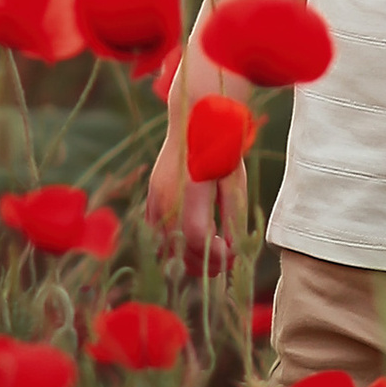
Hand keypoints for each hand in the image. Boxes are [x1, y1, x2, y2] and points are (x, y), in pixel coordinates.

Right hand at [146, 138, 245, 275]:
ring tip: (208, 258)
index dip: (214, 253)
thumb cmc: (220, 151)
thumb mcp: (235, 182)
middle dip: (203, 262)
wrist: (193, 124)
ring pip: (164, 246)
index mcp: (192, 188)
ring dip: (186, 258)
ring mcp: (155, 198)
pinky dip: (171, 246)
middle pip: (179, 247)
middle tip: (224, 262)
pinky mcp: (151, 199)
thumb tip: (231, 250)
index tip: (230, 254)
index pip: (196, 235)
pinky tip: (190, 244)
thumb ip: (232, 217)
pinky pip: (154, 234)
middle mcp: (168, 196)